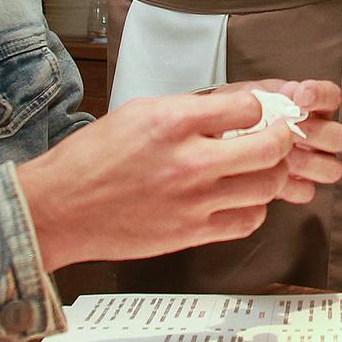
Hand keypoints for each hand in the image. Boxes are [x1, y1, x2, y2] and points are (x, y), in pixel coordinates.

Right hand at [15, 84, 341, 270]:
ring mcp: (194, 202)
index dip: (257, 108)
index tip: (255, 113)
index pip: (248, 107)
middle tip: (278, 137)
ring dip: (271, 176)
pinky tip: (239, 199)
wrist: (60, 208)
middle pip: (270, 149)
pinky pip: (247, 221)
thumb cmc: (91, 160)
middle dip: (282, 140)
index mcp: (173, 122)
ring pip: (266, 188)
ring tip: (260, 169)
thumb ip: (188, 112)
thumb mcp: (138, 113)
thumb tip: (229, 114)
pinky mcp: (191, 233)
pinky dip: (253, 209)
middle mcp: (189, 161)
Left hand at [212, 78, 341, 186]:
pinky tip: (271, 174)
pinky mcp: (297, 187)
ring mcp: (311, 162)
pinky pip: (307, 191)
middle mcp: (316, 134)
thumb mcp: (248, 96)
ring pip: (331, 168)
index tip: (300, 97)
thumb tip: (289, 93)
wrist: (219, 140)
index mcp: (309, 106)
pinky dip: (289, 185)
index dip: (320, 96)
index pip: (332, 97)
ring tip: (280, 155)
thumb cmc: (237, 116)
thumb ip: (271, 93)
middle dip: (314, 133)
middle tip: (289, 131)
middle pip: (339, 137)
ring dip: (305, 162)